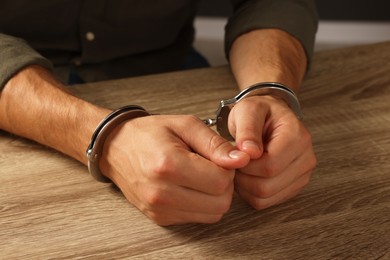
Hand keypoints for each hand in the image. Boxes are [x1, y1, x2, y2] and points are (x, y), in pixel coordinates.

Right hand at [99, 114, 249, 225]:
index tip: (218, 156)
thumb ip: (215, 144)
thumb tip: (241, 159)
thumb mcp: (185, 125)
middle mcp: (161, 193)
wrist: (116, 148)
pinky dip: (203, 204)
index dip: (228, 167)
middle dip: (225, 183)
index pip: (221, 180)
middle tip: (211, 166)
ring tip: (201, 175)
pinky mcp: (160, 218)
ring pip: (213, 214)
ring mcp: (160, 209)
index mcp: (168, 165)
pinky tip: (191, 186)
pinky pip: (198, 218)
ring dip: (216, 195)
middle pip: (221, 201)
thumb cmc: (149, 133)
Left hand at [228, 95, 316, 209]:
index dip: (245, 165)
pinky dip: (250, 193)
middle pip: (267, 186)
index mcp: (297, 137)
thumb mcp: (248, 111)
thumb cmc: (258, 112)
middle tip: (234, 161)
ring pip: (266, 197)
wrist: (269, 117)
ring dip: (245, 186)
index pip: (269, 166)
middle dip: (243, 176)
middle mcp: (306, 158)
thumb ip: (247, 130)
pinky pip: (266, 202)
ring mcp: (302, 175)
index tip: (234, 153)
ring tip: (240, 166)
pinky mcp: (294, 187)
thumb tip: (249, 153)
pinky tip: (248, 174)